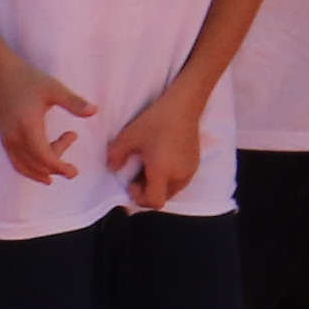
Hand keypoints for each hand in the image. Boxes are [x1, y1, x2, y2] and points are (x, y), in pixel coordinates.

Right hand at [0, 56, 97, 185]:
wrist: (1, 76)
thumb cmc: (29, 81)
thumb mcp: (54, 89)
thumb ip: (74, 102)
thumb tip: (94, 111)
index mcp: (28, 126)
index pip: (44, 156)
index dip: (59, 167)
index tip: (73, 171)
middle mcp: (15, 137)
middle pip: (37, 163)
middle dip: (56, 165)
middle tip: (72, 145)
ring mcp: (7, 140)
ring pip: (26, 167)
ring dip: (45, 169)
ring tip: (61, 161)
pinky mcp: (5, 140)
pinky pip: (17, 163)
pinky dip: (31, 169)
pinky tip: (44, 169)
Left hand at [107, 76, 202, 207]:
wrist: (183, 106)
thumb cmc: (155, 121)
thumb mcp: (129, 137)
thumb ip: (115, 156)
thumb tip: (113, 169)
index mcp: (162, 172)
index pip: (154, 202)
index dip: (140, 198)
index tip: (132, 183)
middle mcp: (179, 176)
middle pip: (162, 197)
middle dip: (147, 190)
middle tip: (137, 172)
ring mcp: (190, 171)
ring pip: (171, 190)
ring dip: (159, 184)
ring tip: (150, 164)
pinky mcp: (195, 164)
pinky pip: (180, 180)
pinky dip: (169, 177)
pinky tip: (163, 158)